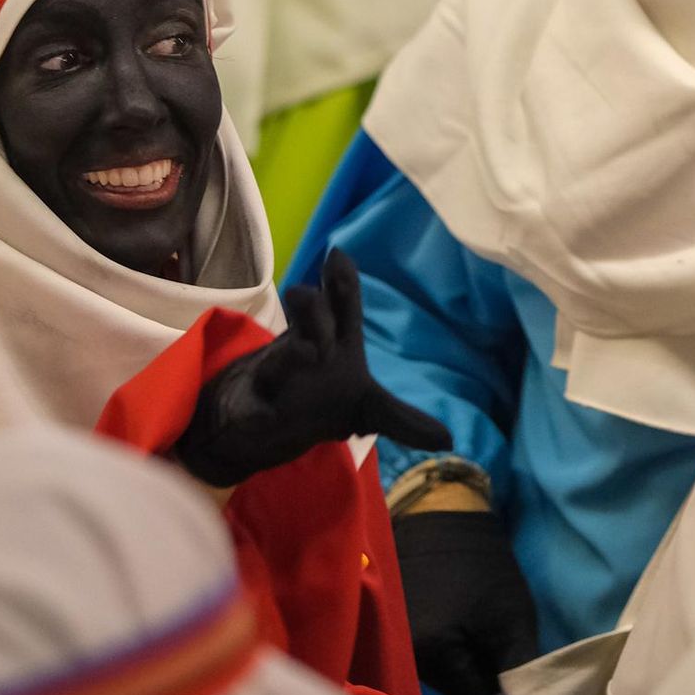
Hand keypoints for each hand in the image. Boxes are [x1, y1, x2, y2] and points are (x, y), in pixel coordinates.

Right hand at [178, 249, 451, 487]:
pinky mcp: (246, 405)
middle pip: (308, 311)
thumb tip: (448, 438)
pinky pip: (248, 403)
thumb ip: (403, 420)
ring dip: (292, 356)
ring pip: (282, 352)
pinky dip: (256, 409)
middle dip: (314, 305)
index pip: (342, 304)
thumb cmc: (319, 402)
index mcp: (334, 342)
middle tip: (328, 323)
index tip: (337, 256)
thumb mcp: (366, 411)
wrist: (258, 426)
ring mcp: (273, 372)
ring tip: (310, 360)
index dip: (341, 281)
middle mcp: (303, 346)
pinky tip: (267, 414)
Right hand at [393, 508, 538, 694]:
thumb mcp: (514, 617)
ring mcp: (391, 640)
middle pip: (451, 684)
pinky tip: (445, 609)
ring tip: (464, 612)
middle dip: (472, 663)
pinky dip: (438, 638)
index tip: (499, 640)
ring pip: (437, 670)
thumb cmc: (483, 565)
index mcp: (428, 654)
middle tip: (483, 623)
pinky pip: (421, 650)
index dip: (493, 673)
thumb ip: (519, 669)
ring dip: (455, 651)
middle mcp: (401, 654)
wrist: (443, 514)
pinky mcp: (388, 624)